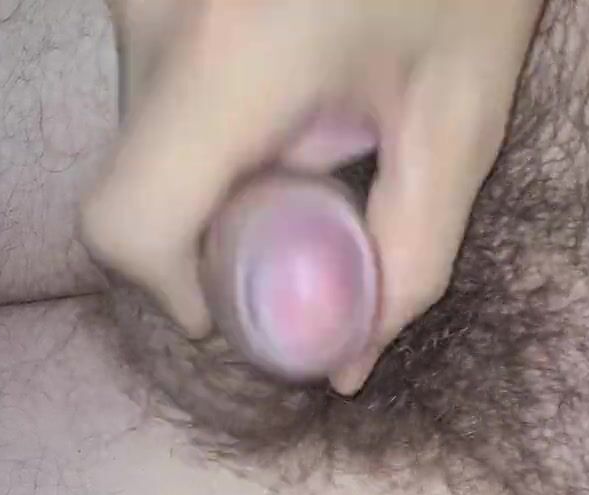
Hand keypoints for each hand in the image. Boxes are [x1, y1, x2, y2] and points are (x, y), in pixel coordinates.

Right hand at [83, 0, 542, 392]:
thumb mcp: (459, 122)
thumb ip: (408, 264)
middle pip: (130, 186)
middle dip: (206, 232)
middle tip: (296, 205)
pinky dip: (205, 117)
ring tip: (303, 120)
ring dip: (209, 167)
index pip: (129, 227)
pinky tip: (276, 80)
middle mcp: (153, 16)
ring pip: (136, 136)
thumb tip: (345, 366)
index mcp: (228, 57)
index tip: (237, 299)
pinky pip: (149, 83)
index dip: (173, 291)